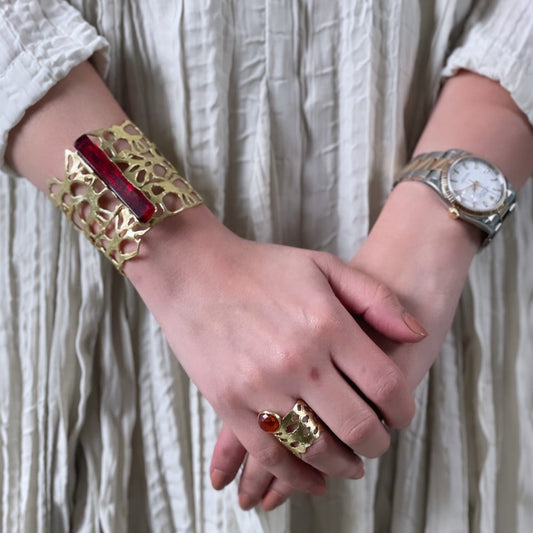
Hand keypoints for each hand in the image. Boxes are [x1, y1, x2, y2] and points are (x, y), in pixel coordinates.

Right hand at [126, 206, 425, 496]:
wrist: (195, 272)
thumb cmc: (261, 268)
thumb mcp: (323, 267)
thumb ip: (376, 298)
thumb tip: (417, 334)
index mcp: (327, 324)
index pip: (385, 386)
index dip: (402, 410)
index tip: (400, 415)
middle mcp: (299, 360)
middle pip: (357, 426)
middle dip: (377, 443)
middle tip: (377, 441)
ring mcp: (262, 386)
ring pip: (317, 448)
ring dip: (343, 466)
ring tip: (351, 464)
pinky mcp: (230, 404)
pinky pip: (271, 455)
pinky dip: (297, 477)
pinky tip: (313, 479)